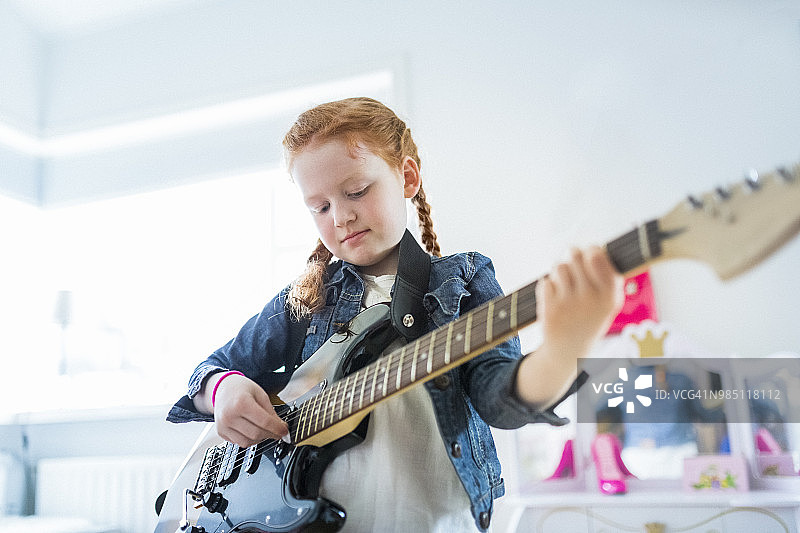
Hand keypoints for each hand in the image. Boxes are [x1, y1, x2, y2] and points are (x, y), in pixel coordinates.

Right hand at [211, 373, 288, 447]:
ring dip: (260, 439)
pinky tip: (252, 430)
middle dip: (270, 435)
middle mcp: (229, 416)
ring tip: (264, 430)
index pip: (264, 422)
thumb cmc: (241, 389)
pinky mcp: (220, 432)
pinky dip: (249, 439)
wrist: (222, 388)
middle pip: (256, 434)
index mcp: (241, 403)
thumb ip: (270, 411)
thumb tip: (280, 427)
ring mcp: (223, 425)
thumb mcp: (260, 394)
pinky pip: (239, 443)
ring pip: (247, 442)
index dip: (277, 428)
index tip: (284, 431)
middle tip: (277, 432)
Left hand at [516, 246, 622, 406]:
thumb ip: (606, 276)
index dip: (591, 250)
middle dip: (572, 257)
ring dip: (558, 271)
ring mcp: (569, 303)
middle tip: (573, 266)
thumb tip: (594, 247)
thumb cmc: (590, 320)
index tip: (590, 253)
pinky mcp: (550, 308)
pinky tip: (555, 299)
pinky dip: (547, 287)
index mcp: (610, 295)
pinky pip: (545, 281)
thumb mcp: (607, 302)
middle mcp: (591, 298)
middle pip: (575, 255)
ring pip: (558, 266)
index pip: (597, 255)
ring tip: (564, 284)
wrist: (569, 351)